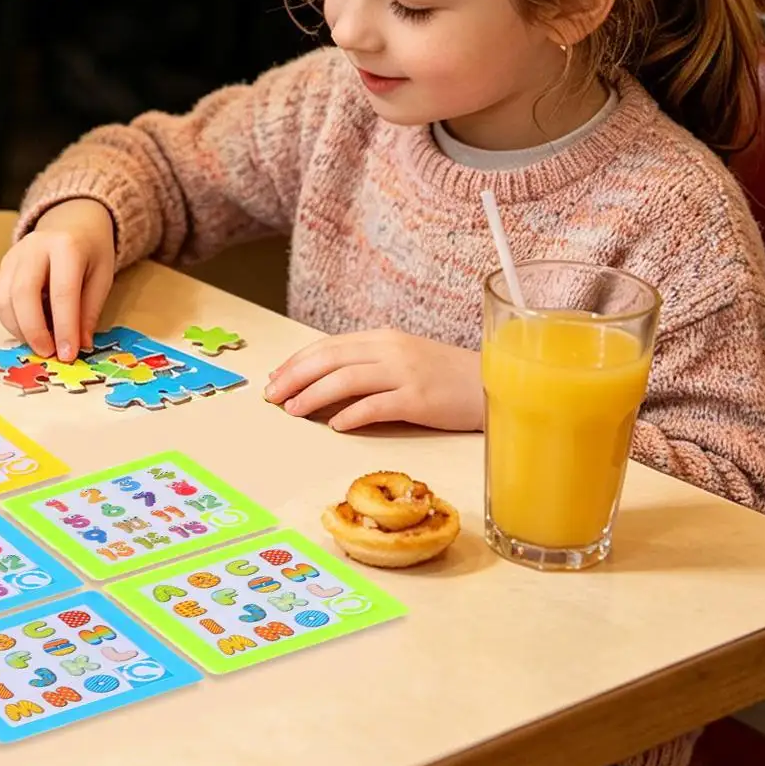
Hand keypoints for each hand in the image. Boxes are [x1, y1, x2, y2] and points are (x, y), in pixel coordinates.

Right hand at [0, 199, 115, 361]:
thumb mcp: (102, 278)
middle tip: (48, 354)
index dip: (65, 327)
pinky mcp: (4, 265)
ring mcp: (14, 254)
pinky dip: (12, 322)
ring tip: (41, 345)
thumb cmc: (91, 252)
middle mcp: (35, 246)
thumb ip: (89, 311)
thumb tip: (80, 346)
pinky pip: (0, 300)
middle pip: (24, 293)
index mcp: (67, 246)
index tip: (68, 355)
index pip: (62, 292)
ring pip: (5, 299)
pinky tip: (30, 331)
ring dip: (20, 330)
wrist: (72, 222)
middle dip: (34, 330)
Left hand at [264, 331, 482, 432]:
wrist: (493, 384)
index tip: (274, 378)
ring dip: (313, 396)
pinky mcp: (420, 398)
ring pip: (346, 380)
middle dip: (294, 377)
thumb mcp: (403, 361)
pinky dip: (352, 415)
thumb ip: (368, 366)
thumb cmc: (445, 378)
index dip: (296, 362)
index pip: (328, 346)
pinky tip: (336, 426)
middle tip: (271, 396)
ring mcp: (406, 373)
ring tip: (293, 411)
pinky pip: (377, 405)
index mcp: (383, 338)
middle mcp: (390, 350)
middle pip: (330, 359)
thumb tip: (322, 384)